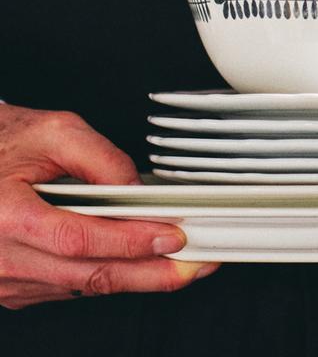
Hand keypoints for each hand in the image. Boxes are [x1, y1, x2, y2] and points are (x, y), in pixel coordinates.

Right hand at [0, 104, 216, 310]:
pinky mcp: (12, 288)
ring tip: (178, 265)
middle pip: (86, 276)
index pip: (79, 239)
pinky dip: (105, 277)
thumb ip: (101, 158)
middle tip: (193, 265)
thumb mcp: (56, 133)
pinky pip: (67, 288)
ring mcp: (5, 280)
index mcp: (7, 216)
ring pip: (81, 287)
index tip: (171, 236)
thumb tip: (138, 189)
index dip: (130, 241)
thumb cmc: (7, 144)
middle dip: (148, 274)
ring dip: (133, 278)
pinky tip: (135, 264)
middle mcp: (2, 257)